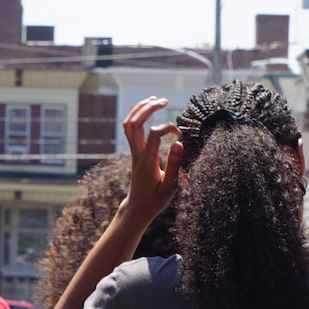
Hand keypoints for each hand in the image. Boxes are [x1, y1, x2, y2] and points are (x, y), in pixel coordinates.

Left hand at [118, 98, 182, 223]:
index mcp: (147, 162)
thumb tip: (179, 143)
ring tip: (155, 99)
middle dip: (148, 108)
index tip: (179, 133)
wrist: (138, 208)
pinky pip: (130, 129)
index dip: (166, 127)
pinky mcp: (134, 152)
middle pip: (134, 123)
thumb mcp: (169, 186)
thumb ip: (174, 164)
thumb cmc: (155, 200)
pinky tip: (148, 111)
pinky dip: (137, 116)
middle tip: (164, 100)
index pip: (153, 134)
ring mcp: (133, 152)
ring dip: (140, 109)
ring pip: (129, 124)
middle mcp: (137, 154)